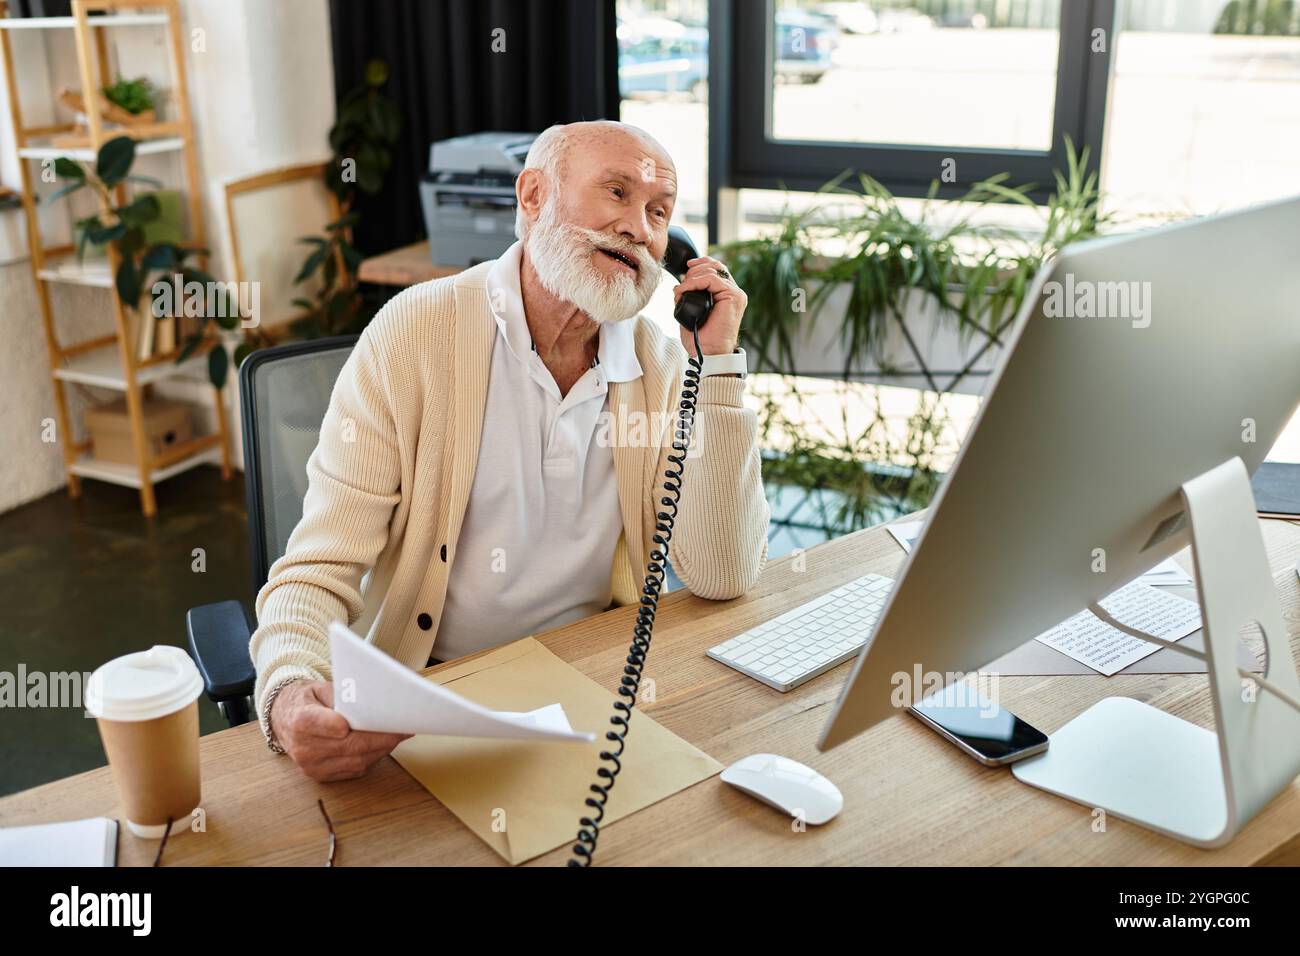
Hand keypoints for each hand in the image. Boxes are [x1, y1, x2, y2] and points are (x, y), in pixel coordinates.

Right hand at [269, 680, 410, 781]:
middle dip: (380, 737)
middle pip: (349, 746)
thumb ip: (341, 694)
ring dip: (382, 749)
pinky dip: (373, 757)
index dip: (340, 726)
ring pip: (357, 761)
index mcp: (300, 721)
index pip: (320, 724)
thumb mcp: (319, 688)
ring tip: (399, 734)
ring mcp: (312, 766)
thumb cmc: (307, 700)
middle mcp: (303, 748)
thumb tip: (371, 699)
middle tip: (403, 727)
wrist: (284, 719)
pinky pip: (354, 770)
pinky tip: (385, 745)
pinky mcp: (321, 776)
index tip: (362, 721)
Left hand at [672, 255, 745, 357]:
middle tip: (682, 283)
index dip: (701, 264)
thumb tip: (678, 285)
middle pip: (716, 266)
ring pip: (713, 271)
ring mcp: (736, 294)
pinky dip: (695, 282)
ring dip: (691, 278)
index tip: (686, 267)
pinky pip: (712, 279)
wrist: (709, 353)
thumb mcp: (691, 312)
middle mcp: (733, 293)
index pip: (716, 269)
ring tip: (681, 291)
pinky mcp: (734, 297)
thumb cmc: (701, 338)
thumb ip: (688, 297)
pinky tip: (685, 290)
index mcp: (726, 295)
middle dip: (694, 270)